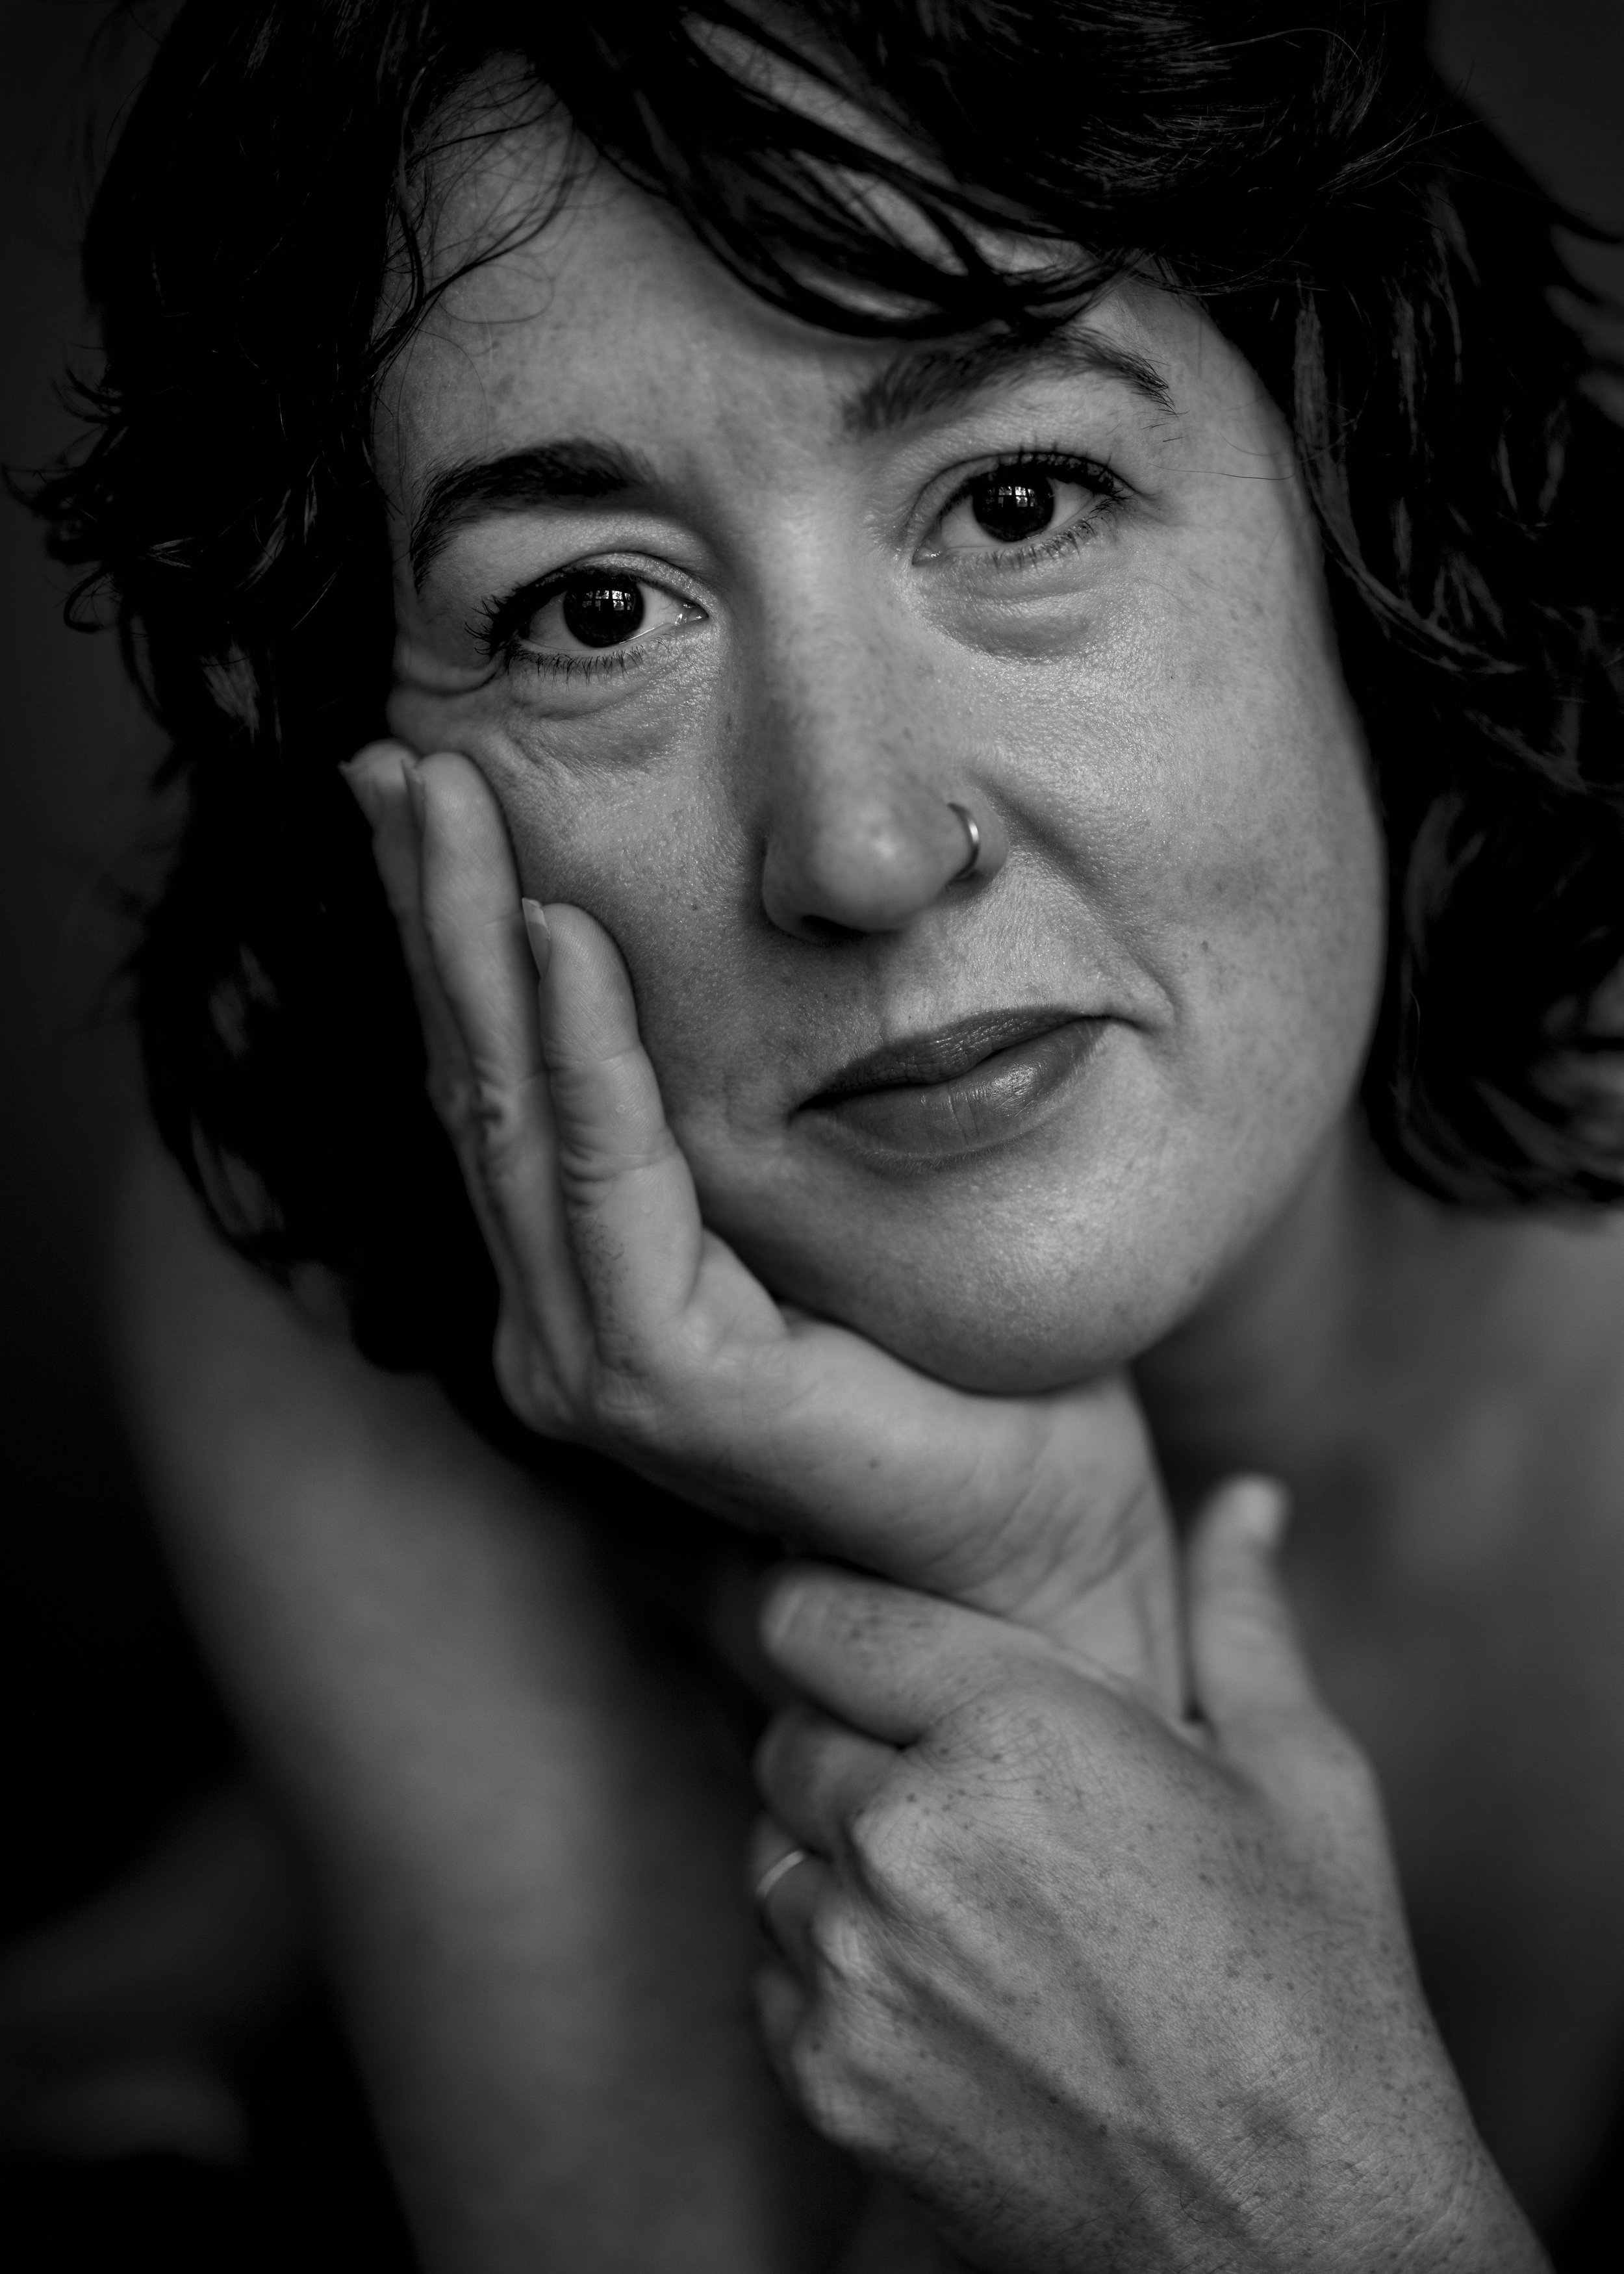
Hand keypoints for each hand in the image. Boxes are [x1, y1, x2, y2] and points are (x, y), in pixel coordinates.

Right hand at [341, 740, 1180, 1698]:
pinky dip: (586, 1055)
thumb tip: (711, 956)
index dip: (451, 936)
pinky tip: (567, 933)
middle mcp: (559, 1321)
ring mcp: (594, 1367)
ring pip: (509, 1116)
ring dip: (471, 946)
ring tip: (444, 798)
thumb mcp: (825, 1202)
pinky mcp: (667, 1389)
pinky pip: (612, 1184)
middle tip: (390, 759)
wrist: (1042, 1533)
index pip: (504, 1081)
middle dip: (427, 911)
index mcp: (589, 1279)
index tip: (423, 787)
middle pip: (474, 1080)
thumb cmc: (956, 1374)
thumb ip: (733, 1124)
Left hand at [749, 1481, 1547, 2273]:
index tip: (865, 1635)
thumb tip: (1245, 1500)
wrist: (1297, 2240)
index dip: (834, 1615)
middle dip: (851, 1737)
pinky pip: (772, 1969)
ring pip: (772, 1845)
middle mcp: (913, 1834)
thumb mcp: (1302, 1784)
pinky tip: (938, 1982)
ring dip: (835, 1851)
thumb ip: (1241, 1621)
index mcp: (1020, 1729)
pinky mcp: (832, 2079)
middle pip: (789, 1728)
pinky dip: (829, 1964)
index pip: (816, 1614)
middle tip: (945, 1779)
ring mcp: (862, 1966)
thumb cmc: (1314, 1992)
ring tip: (954, 1887)